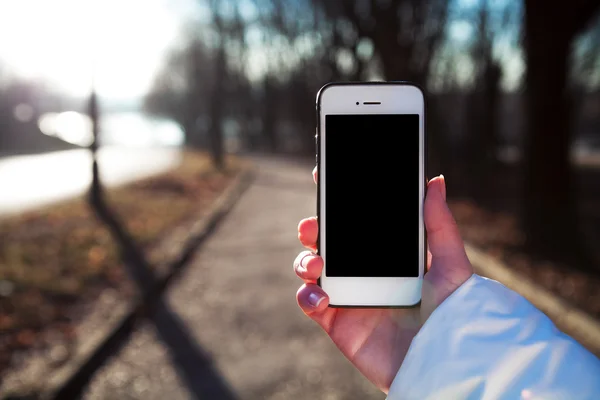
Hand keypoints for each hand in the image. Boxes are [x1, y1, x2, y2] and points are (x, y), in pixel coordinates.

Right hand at [293, 166, 472, 393]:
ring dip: (305, 259)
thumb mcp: (450, 265)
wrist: (442, 364)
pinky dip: (306, 295)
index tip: (324, 179)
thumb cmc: (453, 316)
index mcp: (385, 254)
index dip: (337, 202)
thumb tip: (435, 181)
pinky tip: (322, 295)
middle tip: (314, 226)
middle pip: (326, 241)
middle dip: (314, 228)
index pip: (355, 223)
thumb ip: (439, 224)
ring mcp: (347, 294)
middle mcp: (362, 271)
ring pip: (311, 267)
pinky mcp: (336, 321)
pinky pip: (308, 301)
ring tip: (318, 264)